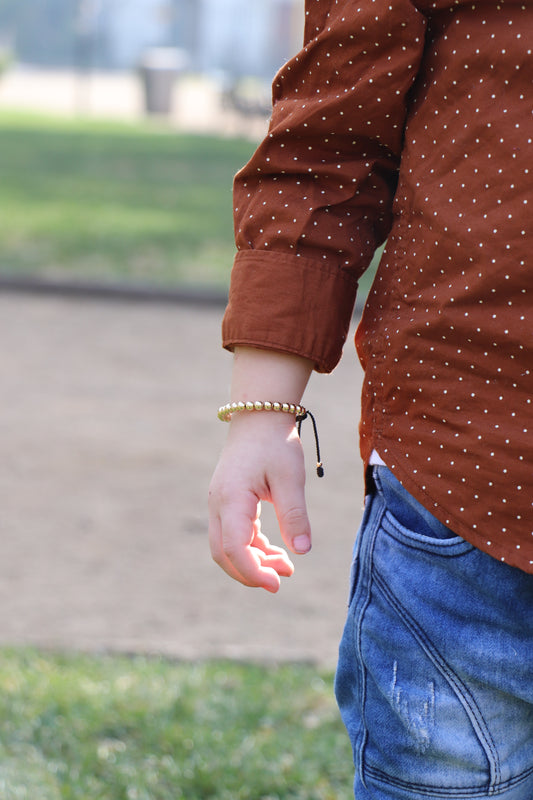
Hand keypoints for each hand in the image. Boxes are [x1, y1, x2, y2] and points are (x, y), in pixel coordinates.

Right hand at [208, 410, 311, 592]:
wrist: (260, 415)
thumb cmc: (276, 443)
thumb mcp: (290, 478)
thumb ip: (295, 515)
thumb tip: (302, 551)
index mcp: (231, 499)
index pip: (234, 549)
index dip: (253, 572)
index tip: (277, 584)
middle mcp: (218, 504)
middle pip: (223, 554)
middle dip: (250, 573)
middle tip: (280, 581)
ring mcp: (220, 503)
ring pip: (228, 546)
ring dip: (253, 561)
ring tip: (286, 567)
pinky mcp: (228, 501)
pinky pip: (235, 533)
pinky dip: (253, 547)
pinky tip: (276, 551)